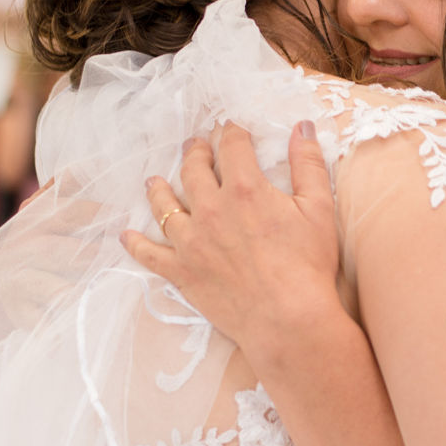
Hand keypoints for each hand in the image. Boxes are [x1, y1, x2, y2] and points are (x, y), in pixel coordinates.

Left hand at [122, 122, 340, 357]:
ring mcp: (191, 240)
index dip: (231, 132)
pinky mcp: (182, 271)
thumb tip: (302, 127)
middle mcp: (211, 208)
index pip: (232, 146)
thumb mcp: (319, 208)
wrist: (287, 318)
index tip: (231, 129)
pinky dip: (136, 244)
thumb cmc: (308, 265)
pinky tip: (127, 235)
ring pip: (165, 206)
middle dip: (195, 153)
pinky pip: (149, 254)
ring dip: (158, 190)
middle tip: (195, 146)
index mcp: (245, 188)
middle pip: (193, 170)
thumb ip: (308, 164)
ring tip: (154, 181)